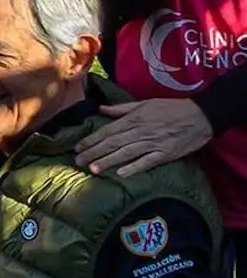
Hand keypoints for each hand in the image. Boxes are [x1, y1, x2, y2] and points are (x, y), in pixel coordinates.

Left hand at [75, 98, 212, 176]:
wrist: (200, 116)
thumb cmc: (171, 108)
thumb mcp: (145, 104)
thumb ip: (122, 109)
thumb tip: (101, 109)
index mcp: (134, 119)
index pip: (108, 130)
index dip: (92, 139)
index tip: (78, 146)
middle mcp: (140, 131)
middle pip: (113, 143)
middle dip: (94, 152)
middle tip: (78, 161)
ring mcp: (152, 143)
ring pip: (126, 153)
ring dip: (108, 161)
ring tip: (93, 169)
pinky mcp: (164, 154)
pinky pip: (146, 162)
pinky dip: (134, 167)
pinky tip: (121, 174)